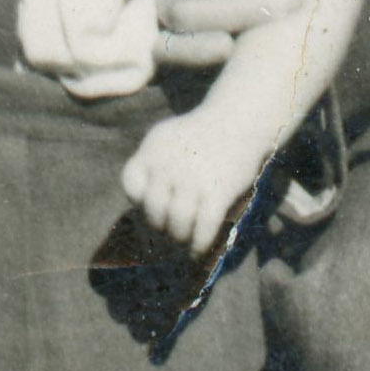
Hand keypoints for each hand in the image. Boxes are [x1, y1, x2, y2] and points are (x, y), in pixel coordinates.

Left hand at [121, 110, 265, 255]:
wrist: (238, 120)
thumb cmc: (200, 134)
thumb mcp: (167, 138)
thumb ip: (153, 165)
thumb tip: (142, 206)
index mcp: (152, 149)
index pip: (131, 184)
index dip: (138, 202)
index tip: (150, 208)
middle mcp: (168, 164)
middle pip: (154, 210)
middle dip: (160, 227)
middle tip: (168, 233)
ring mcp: (193, 178)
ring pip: (178, 223)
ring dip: (179, 237)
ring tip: (184, 241)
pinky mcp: (218, 190)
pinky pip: (204, 227)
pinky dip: (199, 243)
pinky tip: (197, 251)